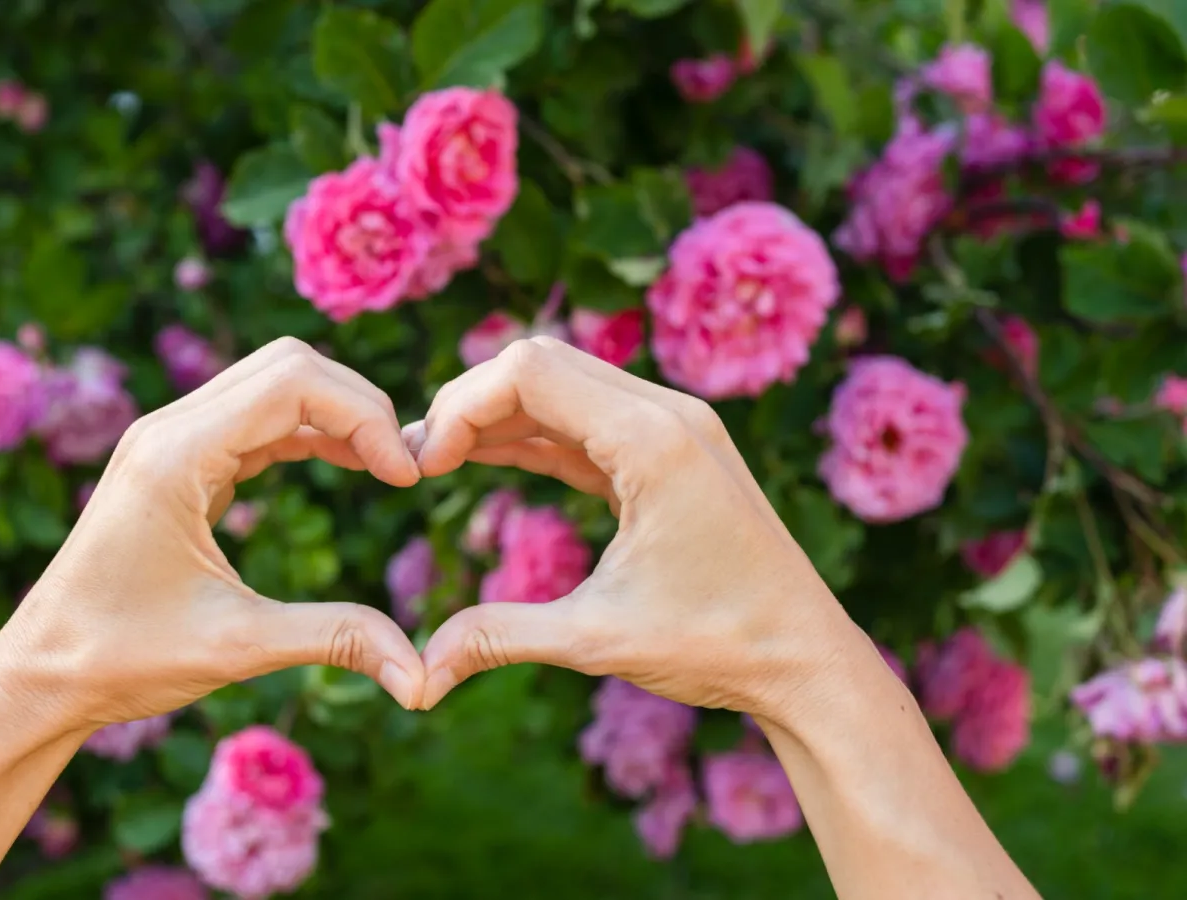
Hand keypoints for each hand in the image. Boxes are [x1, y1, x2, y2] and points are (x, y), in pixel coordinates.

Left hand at [0, 338, 427, 728]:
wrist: (41, 674)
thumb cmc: (121, 659)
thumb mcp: (238, 647)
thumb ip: (334, 639)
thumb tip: (422, 677)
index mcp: (176, 454)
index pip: (294, 381)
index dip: (365, 415)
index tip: (406, 478)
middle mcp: (169, 429)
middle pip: (287, 365)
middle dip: (357, 404)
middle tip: (404, 467)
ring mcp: (168, 441)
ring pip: (271, 384)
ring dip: (334, 414)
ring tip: (386, 467)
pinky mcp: (174, 463)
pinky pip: (253, 419)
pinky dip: (306, 432)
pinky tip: (346, 466)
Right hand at [408, 336, 877, 717]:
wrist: (808, 660)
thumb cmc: (719, 645)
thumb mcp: (596, 640)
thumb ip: (499, 637)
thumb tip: (416, 677)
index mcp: (652, 439)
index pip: (527, 371)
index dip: (459, 408)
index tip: (421, 466)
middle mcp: (668, 413)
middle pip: (541, 363)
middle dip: (470, 403)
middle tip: (420, 461)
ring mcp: (676, 427)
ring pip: (564, 386)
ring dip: (500, 416)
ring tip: (438, 462)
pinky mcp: (675, 452)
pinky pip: (590, 420)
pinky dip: (537, 434)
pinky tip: (489, 461)